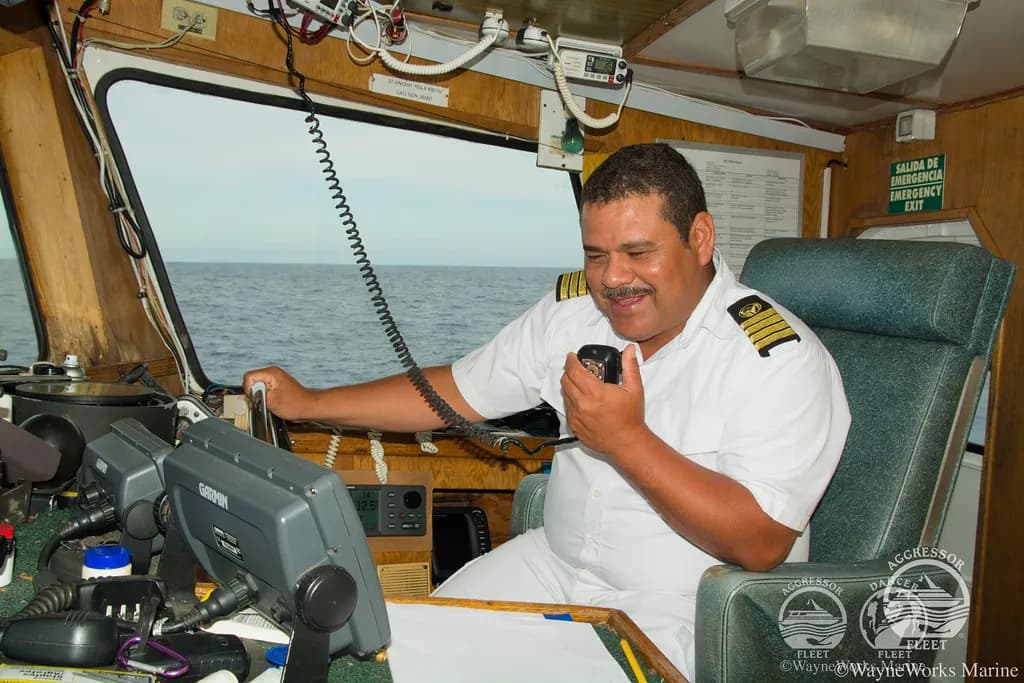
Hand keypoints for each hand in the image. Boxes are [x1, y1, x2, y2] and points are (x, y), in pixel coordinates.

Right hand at [242, 366, 313, 421]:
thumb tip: (249, 394)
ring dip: (261, 396)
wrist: (308, 407)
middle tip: (265, 400)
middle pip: (252, 381)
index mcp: (271, 373)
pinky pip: (264, 391)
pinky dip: (265, 398)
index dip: (249, 389)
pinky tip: (274, 403)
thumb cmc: (296, 404)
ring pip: (257, 387)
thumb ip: (257, 395)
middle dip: (255, 393)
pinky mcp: (276, 387)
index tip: (256, 397)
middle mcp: (273, 373)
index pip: (248, 377)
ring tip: (272, 402)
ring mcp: (275, 380)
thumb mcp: (271, 401)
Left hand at [561, 344, 646, 458]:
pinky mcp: (574, 426)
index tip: (572, 357)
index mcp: (595, 392)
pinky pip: (567, 409)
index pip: (574, 371)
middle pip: (566, 381)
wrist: (627, 442)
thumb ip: (630, 366)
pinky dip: (571, 401)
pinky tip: (583, 401)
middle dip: (569, 372)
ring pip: (565, 394)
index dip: (571, 361)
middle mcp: (583, 404)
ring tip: (582, 385)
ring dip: (570, 386)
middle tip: (577, 369)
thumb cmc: (630, 418)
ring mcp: (576, 416)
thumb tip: (630, 350)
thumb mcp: (634, 389)